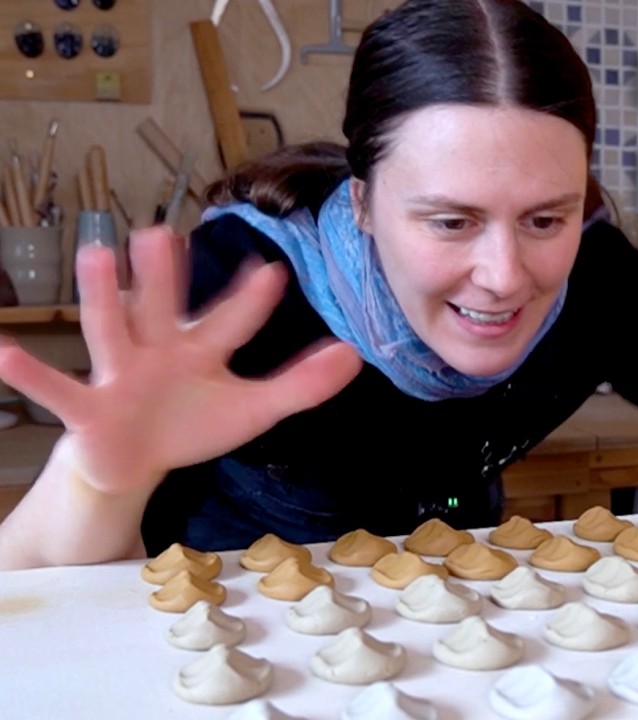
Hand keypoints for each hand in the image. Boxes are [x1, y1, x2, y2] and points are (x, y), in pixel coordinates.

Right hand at [0, 227, 362, 496]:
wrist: (136, 461)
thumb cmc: (191, 424)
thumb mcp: (251, 408)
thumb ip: (300, 384)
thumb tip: (353, 355)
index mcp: (200, 349)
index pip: (231, 321)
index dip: (250, 300)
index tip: (270, 270)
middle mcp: (158, 350)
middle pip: (162, 306)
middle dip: (161, 272)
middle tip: (160, 231)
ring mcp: (120, 374)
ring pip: (111, 329)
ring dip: (103, 296)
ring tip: (94, 255)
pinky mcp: (88, 407)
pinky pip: (58, 390)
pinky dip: (31, 374)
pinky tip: (4, 353)